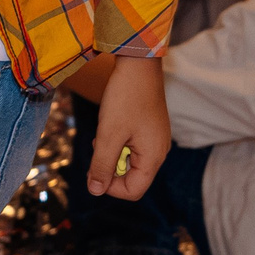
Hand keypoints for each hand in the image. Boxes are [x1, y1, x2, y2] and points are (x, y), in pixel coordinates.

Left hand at [87, 56, 170, 200]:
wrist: (138, 63)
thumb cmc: (125, 97)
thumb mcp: (109, 134)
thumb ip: (102, 165)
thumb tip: (95, 191)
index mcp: (153, 157)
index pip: (133, 190)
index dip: (110, 187)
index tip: (95, 168)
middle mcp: (159, 151)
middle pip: (132, 177)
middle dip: (110, 166)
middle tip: (99, 145)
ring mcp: (156, 139)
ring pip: (130, 161)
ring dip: (112, 153)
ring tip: (104, 133)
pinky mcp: (150, 129)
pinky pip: (132, 147)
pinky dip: (118, 142)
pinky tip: (111, 125)